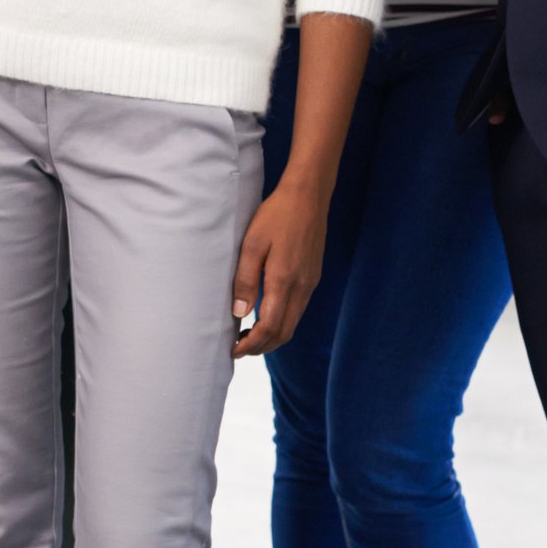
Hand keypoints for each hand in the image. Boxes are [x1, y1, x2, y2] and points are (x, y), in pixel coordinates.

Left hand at [227, 178, 330, 356]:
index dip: (251, 345)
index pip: (269, 327)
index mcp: (284, 281)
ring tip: (248, 335)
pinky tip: (265, 314)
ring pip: (293, 323)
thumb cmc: (275, 216)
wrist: (308, 197)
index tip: (233, 350)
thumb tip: (239, 314)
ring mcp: (310, 283)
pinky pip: (298, 309)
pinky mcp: (313, 276)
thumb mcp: (251, 245)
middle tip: (238, 348)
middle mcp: (302, 287)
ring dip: (272, 336)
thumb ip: (245, 280)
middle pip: (284, 332)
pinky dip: (282, 321)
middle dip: (261, 346)